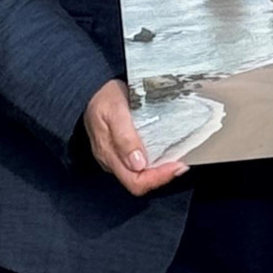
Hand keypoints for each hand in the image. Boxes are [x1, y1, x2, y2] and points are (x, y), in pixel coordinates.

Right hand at [82, 81, 185, 197]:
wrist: (91, 89)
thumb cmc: (104, 97)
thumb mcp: (115, 111)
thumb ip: (125, 137)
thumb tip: (138, 164)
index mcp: (108, 153)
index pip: (134, 181)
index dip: (157, 178)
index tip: (176, 166)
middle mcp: (111, 160)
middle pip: (138, 183)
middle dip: (161, 177)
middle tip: (180, 165)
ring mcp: (114, 157)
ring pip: (138, 176)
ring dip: (158, 171)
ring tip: (175, 160)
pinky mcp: (119, 151)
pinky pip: (136, 165)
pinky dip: (152, 162)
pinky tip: (162, 153)